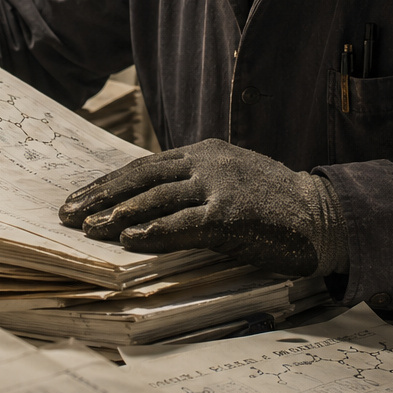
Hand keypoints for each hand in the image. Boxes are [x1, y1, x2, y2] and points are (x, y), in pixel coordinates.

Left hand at [58, 138, 345, 275]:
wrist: (324, 216)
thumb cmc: (275, 205)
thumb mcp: (231, 181)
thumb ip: (194, 185)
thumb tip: (146, 204)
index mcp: (204, 152)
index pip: (143, 166)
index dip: (108, 184)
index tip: (79, 199)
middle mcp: (207, 163)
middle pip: (140, 178)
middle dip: (101, 197)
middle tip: (68, 214)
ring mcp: (219, 186)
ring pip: (155, 199)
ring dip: (118, 215)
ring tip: (90, 228)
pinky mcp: (231, 214)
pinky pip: (182, 223)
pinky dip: (152, 232)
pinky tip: (128, 241)